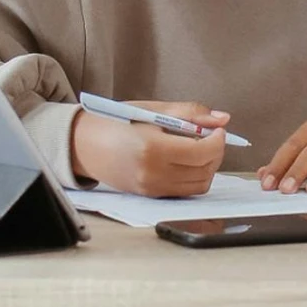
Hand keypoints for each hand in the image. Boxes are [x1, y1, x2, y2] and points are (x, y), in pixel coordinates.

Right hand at [70, 100, 228, 196]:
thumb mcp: (154, 109)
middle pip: (204, 171)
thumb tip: (222, 119)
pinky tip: (185, 161)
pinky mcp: (149, 196)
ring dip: (207, 167)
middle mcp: (152, 174)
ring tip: (198, 148)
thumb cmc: (116, 122)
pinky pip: (183, 191)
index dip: (218, 140)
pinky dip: (192, 177)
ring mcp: (150, 189)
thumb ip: (191, 113)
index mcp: (153, 148)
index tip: (218, 130)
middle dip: (216, 153)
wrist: (84, 145)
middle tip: (211, 137)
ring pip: (198, 185)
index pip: (202, 152)